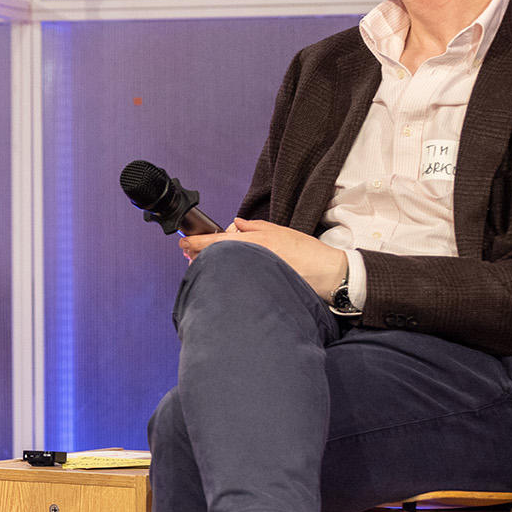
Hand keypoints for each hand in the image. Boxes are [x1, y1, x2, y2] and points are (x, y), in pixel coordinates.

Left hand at [180, 218, 346, 296]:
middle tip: (188, 255)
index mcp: (256, 241)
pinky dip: (225, 279)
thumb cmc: (308, 253)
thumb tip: (238, 223)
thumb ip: (257, 226)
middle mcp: (251, 257)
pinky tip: (220, 278)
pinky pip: (236, 283)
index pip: (218, 241)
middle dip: (199, 256)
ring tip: (201, 265)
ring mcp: (253, 275)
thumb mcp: (281, 231)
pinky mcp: (258, 289)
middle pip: (216, 258)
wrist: (328, 274)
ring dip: (210, 267)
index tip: (183, 243)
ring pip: (223, 271)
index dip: (197, 243)